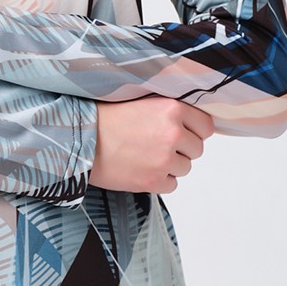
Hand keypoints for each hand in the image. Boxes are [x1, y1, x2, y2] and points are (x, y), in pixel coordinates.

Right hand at [89, 97, 214, 194]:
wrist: (80, 138)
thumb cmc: (106, 117)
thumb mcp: (141, 100)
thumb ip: (168, 109)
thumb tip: (190, 122)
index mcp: (171, 108)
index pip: (206, 126)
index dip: (195, 130)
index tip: (184, 132)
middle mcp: (172, 133)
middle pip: (197, 149)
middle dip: (182, 149)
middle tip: (158, 144)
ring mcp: (164, 159)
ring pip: (185, 168)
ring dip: (170, 165)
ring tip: (145, 155)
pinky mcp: (154, 181)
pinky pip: (172, 184)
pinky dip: (160, 180)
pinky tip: (141, 168)